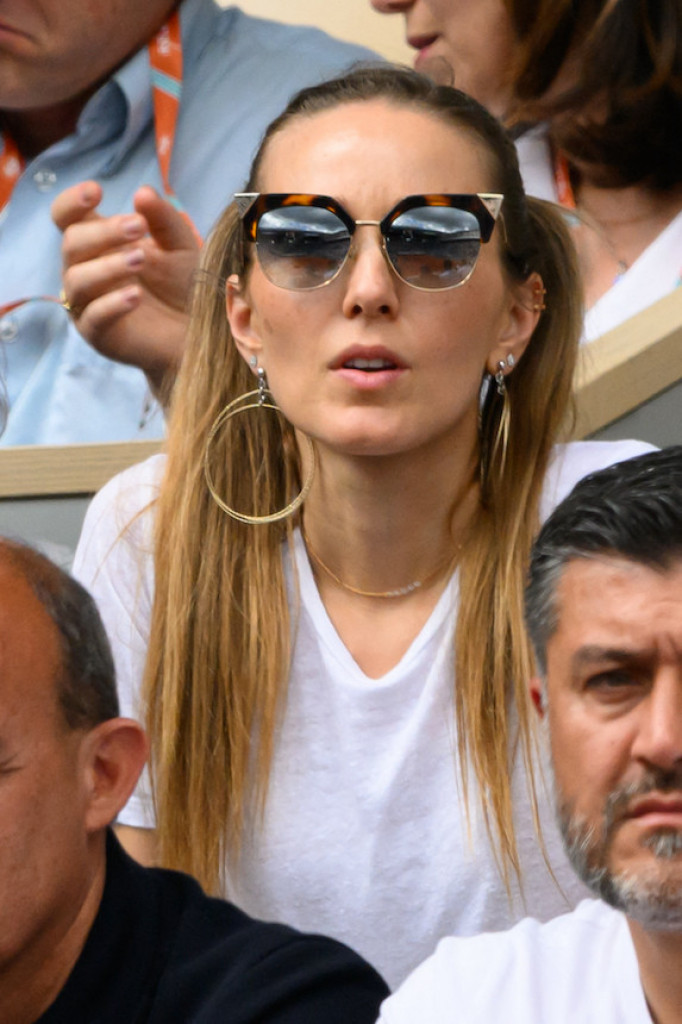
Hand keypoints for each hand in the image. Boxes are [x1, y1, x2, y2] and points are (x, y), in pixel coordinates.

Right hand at [52, 182, 200, 400]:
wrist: (197, 332)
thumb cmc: (183, 285)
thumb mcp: (180, 246)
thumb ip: (164, 220)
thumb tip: (143, 192)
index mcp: (97, 243)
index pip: (66, 217)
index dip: (72, 202)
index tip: (96, 191)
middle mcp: (84, 270)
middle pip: (72, 243)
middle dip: (104, 232)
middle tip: (138, 227)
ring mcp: (87, 303)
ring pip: (77, 279)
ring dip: (108, 266)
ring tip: (140, 260)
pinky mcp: (98, 335)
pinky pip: (92, 317)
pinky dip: (112, 304)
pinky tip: (135, 296)